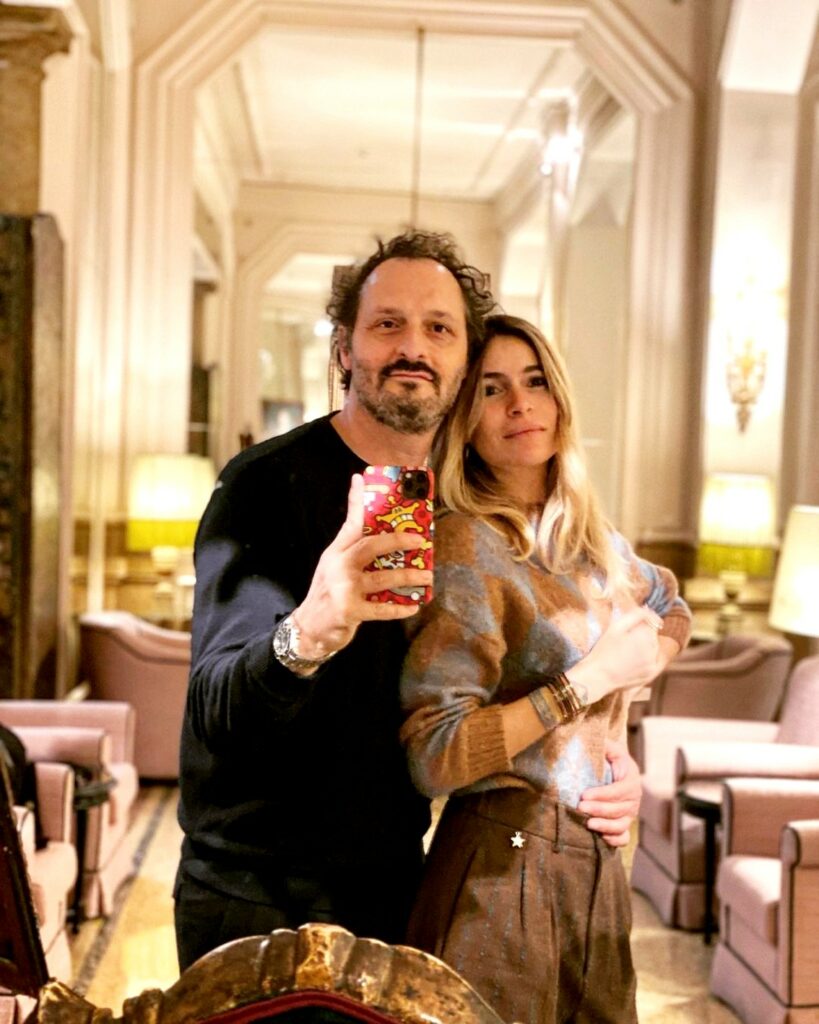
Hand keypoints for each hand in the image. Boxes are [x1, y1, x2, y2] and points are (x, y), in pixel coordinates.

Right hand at [293, 475, 432, 658]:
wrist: (309, 628)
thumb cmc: (328, 594)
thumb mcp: (332, 566)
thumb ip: (350, 548)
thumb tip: (371, 530)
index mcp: (336, 552)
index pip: (349, 523)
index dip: (356, 501)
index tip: (361, 478)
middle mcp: (339, 566)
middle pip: (371, 546)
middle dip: (398, 541)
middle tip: (421, 541)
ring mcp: (344, 588)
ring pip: (383, 578)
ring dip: (408, 577)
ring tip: (427, 576)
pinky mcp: (350, 610)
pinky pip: (382, 609)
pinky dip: (399, 608)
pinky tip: (414, 606)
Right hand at [565, 606, 662, 704]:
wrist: (599, 675)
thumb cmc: (604, 649)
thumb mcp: (616, 626)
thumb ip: (636, 614)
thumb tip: (651, 611)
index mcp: (646, 635)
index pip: (653, 622)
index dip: (640, 625)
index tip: (630, 630)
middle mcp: (654, 649)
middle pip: (655, 635)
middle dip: (644, 635)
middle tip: (626, 643)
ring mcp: (654, 663)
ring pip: (656, 647)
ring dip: (646, 647)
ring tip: (628, 653)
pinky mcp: (652, 673)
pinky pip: (654, 660)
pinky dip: (646, 659)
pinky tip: (632, 661)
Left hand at [579, 738, 640, 847]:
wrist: (612, 769)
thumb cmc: (608, 758)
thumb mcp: (609, 748)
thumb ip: (608, 746)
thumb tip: (608, 755)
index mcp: (631, 779)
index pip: (619, 790)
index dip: (602, 794)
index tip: (584, 794)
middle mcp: (634, 798)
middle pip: (619, 809)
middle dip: (599, 809)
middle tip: (580, 807)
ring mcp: (630, 814)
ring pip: (622, 824)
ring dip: (605, 826)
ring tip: (588, 823)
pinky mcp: (624, 825)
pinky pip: (624, 838)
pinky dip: (615, 840)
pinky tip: (601, 836)